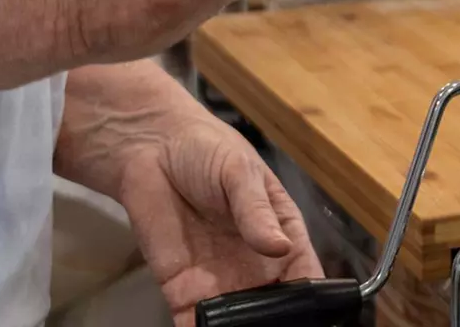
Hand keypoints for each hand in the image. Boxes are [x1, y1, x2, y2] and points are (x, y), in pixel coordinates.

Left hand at [112, 111, 323, 325]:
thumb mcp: (239, 172)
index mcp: (281, 234)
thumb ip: (257, 211)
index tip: (310, 314)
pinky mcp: (182, 292)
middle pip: (274, 307)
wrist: (149, 149)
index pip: (304, 275)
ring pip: (237, 322)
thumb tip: (280, 247)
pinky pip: (194, 324)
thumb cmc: (206, 151)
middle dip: (274, 321)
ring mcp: (219, 282)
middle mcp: (256, 266)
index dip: (310, 298)